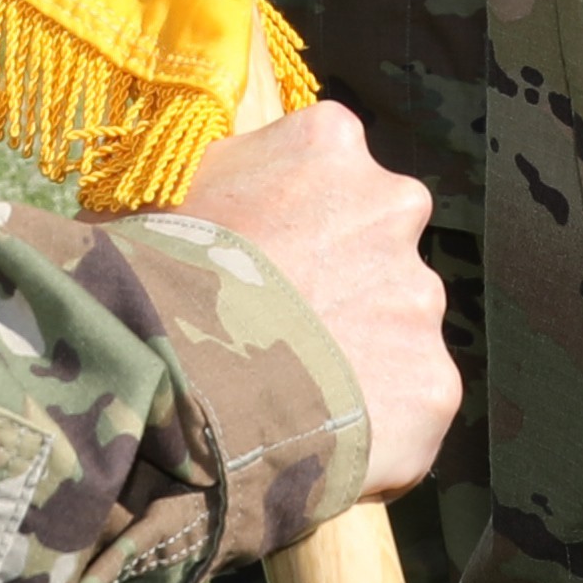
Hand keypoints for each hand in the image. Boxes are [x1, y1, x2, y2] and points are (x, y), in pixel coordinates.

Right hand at [172, 102, 456, 499]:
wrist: (176, 378)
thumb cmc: (148, 277)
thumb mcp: (166, 196)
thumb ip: (216, 183)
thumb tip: (209, 197)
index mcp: (329, 143)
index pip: (329, 172)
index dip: (292, 224)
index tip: (260, 264)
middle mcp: (394, 205)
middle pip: (375, 247)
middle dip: (338, 285)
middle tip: (277, 331)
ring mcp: (418, 299)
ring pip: (396, 328)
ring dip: (358, 355)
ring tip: (290, 394)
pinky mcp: (433, 384)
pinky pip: (407, 408)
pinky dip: (374, 427)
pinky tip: (316, 439)